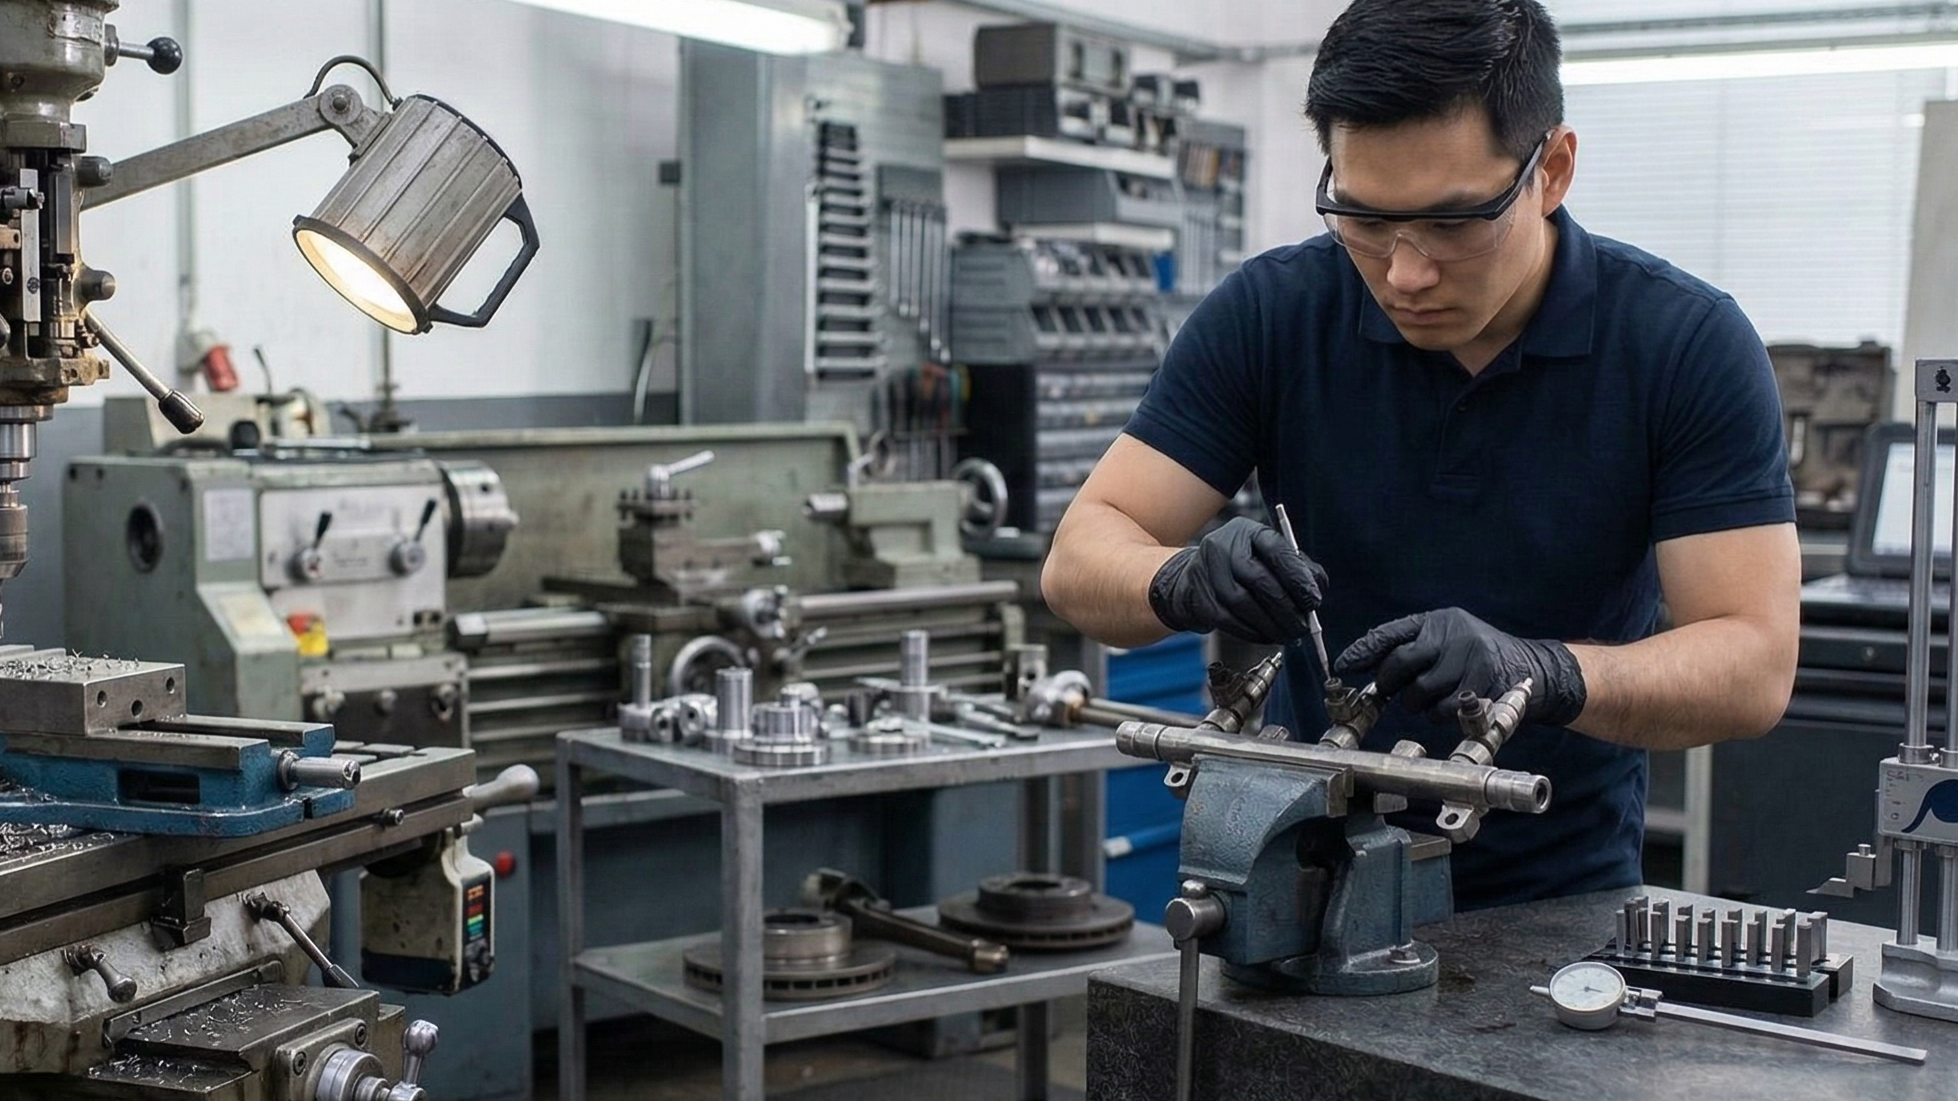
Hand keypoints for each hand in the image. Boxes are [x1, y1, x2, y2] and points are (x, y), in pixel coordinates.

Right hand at [1147, 517, 1326, 644]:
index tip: (1314, 601)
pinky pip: (1229, 620)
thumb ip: (1297, 568)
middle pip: (1259, 579)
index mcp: (1247, 532)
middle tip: (1303, 626)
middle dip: (1286, 608)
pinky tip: (1267, 636)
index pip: (1276, 550)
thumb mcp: (1268, 557)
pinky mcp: (1200, 598)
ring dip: (1271, 624)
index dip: (1298, 577)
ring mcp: (1208, 572)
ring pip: (1243, 603)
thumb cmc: (1241, 568)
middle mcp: (1224, 546)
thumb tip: (1316, 590)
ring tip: (1288, 635)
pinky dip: (1253, 632)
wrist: (1194, 579)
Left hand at [1334, 607, 1585, 725]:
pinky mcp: (1483, 683)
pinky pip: (1444, 710)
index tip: (1342, 665)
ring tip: (1432, 697)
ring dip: (1418, 704)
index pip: (1391, 633)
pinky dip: (1440, 715)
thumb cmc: (1479, 656)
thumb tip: (1365, 662)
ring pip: (1420, 692)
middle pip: (1401, 663)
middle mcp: (1453, 633)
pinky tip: (1450, 706)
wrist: (1532, 668)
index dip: (1363, 650)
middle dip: (1390, 683)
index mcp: (1438, 620)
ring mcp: (1469, 658)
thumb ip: (1412, 646)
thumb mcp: (1448, 639)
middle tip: (1394, 691)